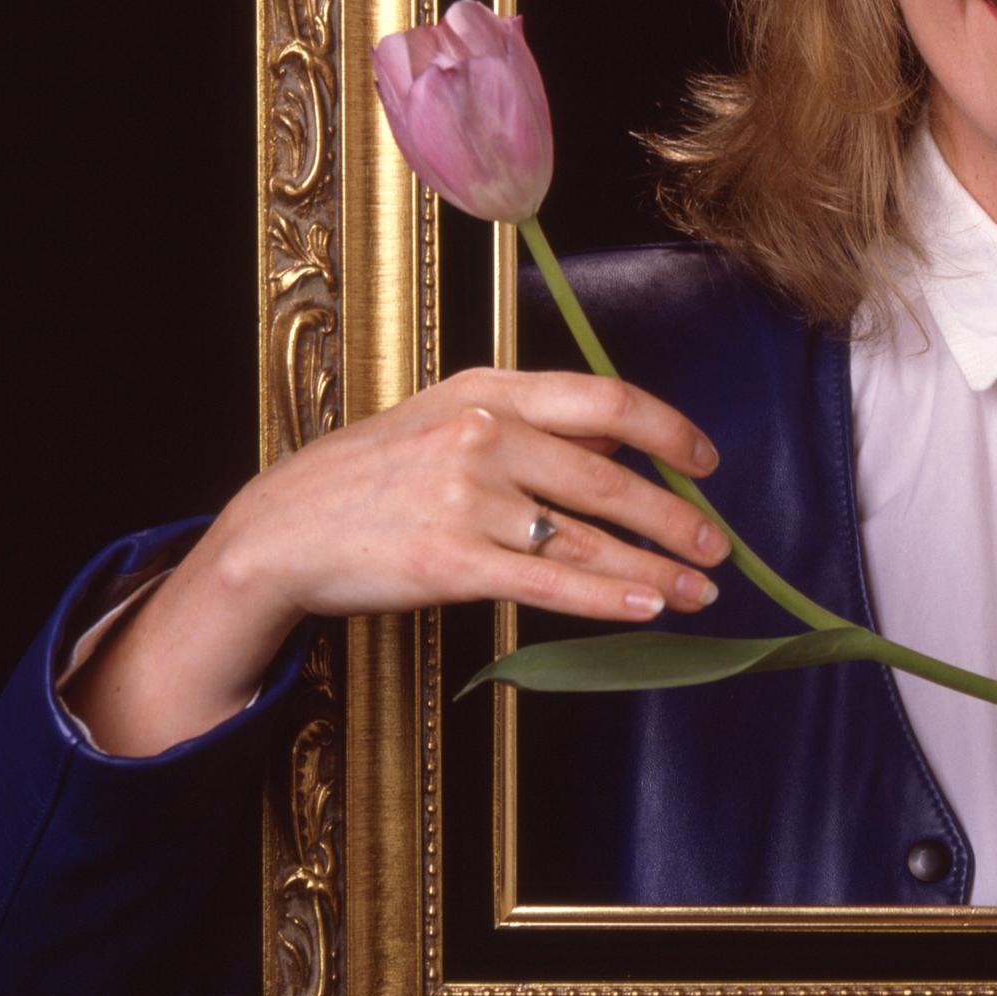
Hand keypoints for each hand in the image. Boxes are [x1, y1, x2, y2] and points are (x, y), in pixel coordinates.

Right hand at [66, 367, 727, 754]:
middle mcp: (484, 434)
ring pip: (586, 538)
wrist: (278, 530)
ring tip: (699, 589)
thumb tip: (621, 433)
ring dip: (655, 567)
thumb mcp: (448, 414)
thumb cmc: (369, 474)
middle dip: (675, 517)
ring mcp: (467, 498)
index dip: (667, 431)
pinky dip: (607, 598)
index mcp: (491, 388)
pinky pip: (548, 583)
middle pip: (609, 477)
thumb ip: (532, 419)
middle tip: (719, 544)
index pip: (605, 399)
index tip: (706, 460)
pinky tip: (649, 607)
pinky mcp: (450, 562)